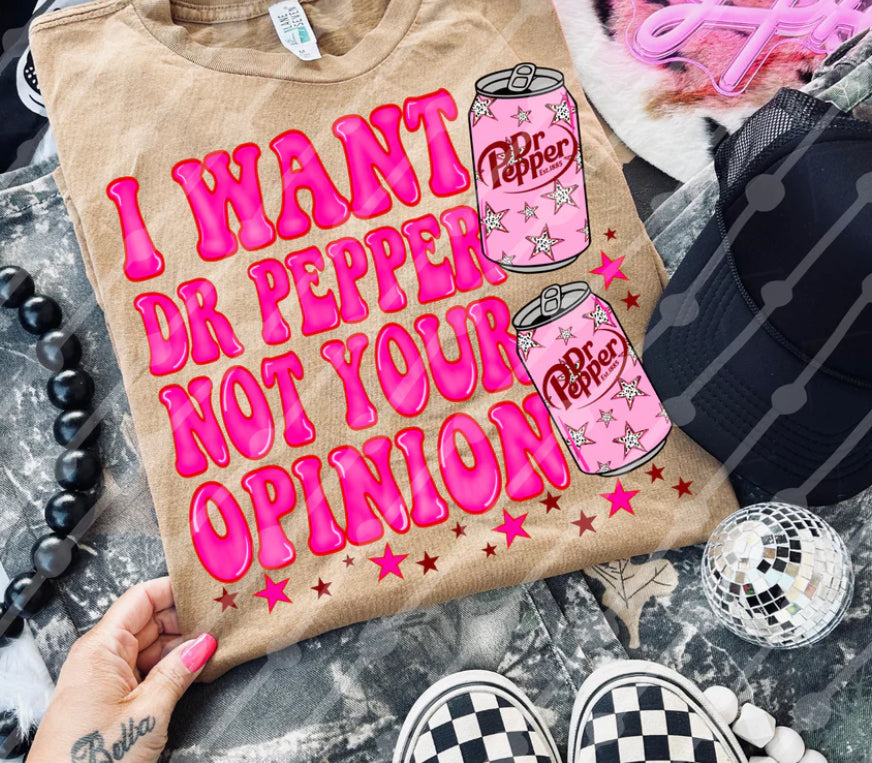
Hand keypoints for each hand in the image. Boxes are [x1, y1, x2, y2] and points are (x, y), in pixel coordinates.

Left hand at [27, 577, 215, 762]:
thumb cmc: (91, 762)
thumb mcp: (147, 713)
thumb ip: (178, 672)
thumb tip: (203, 644)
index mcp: (100, 648)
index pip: (142, 598)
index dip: (175, 589)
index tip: (206, 589)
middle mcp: (99, 657)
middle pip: (149, 620)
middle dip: (185, 619)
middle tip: (221, 619)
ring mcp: (104, 678)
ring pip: (149, 647)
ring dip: (180, 645)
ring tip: (214, 644)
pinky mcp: (109, 699)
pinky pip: (143, 670)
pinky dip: (169, 667)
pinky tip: (194, 669)